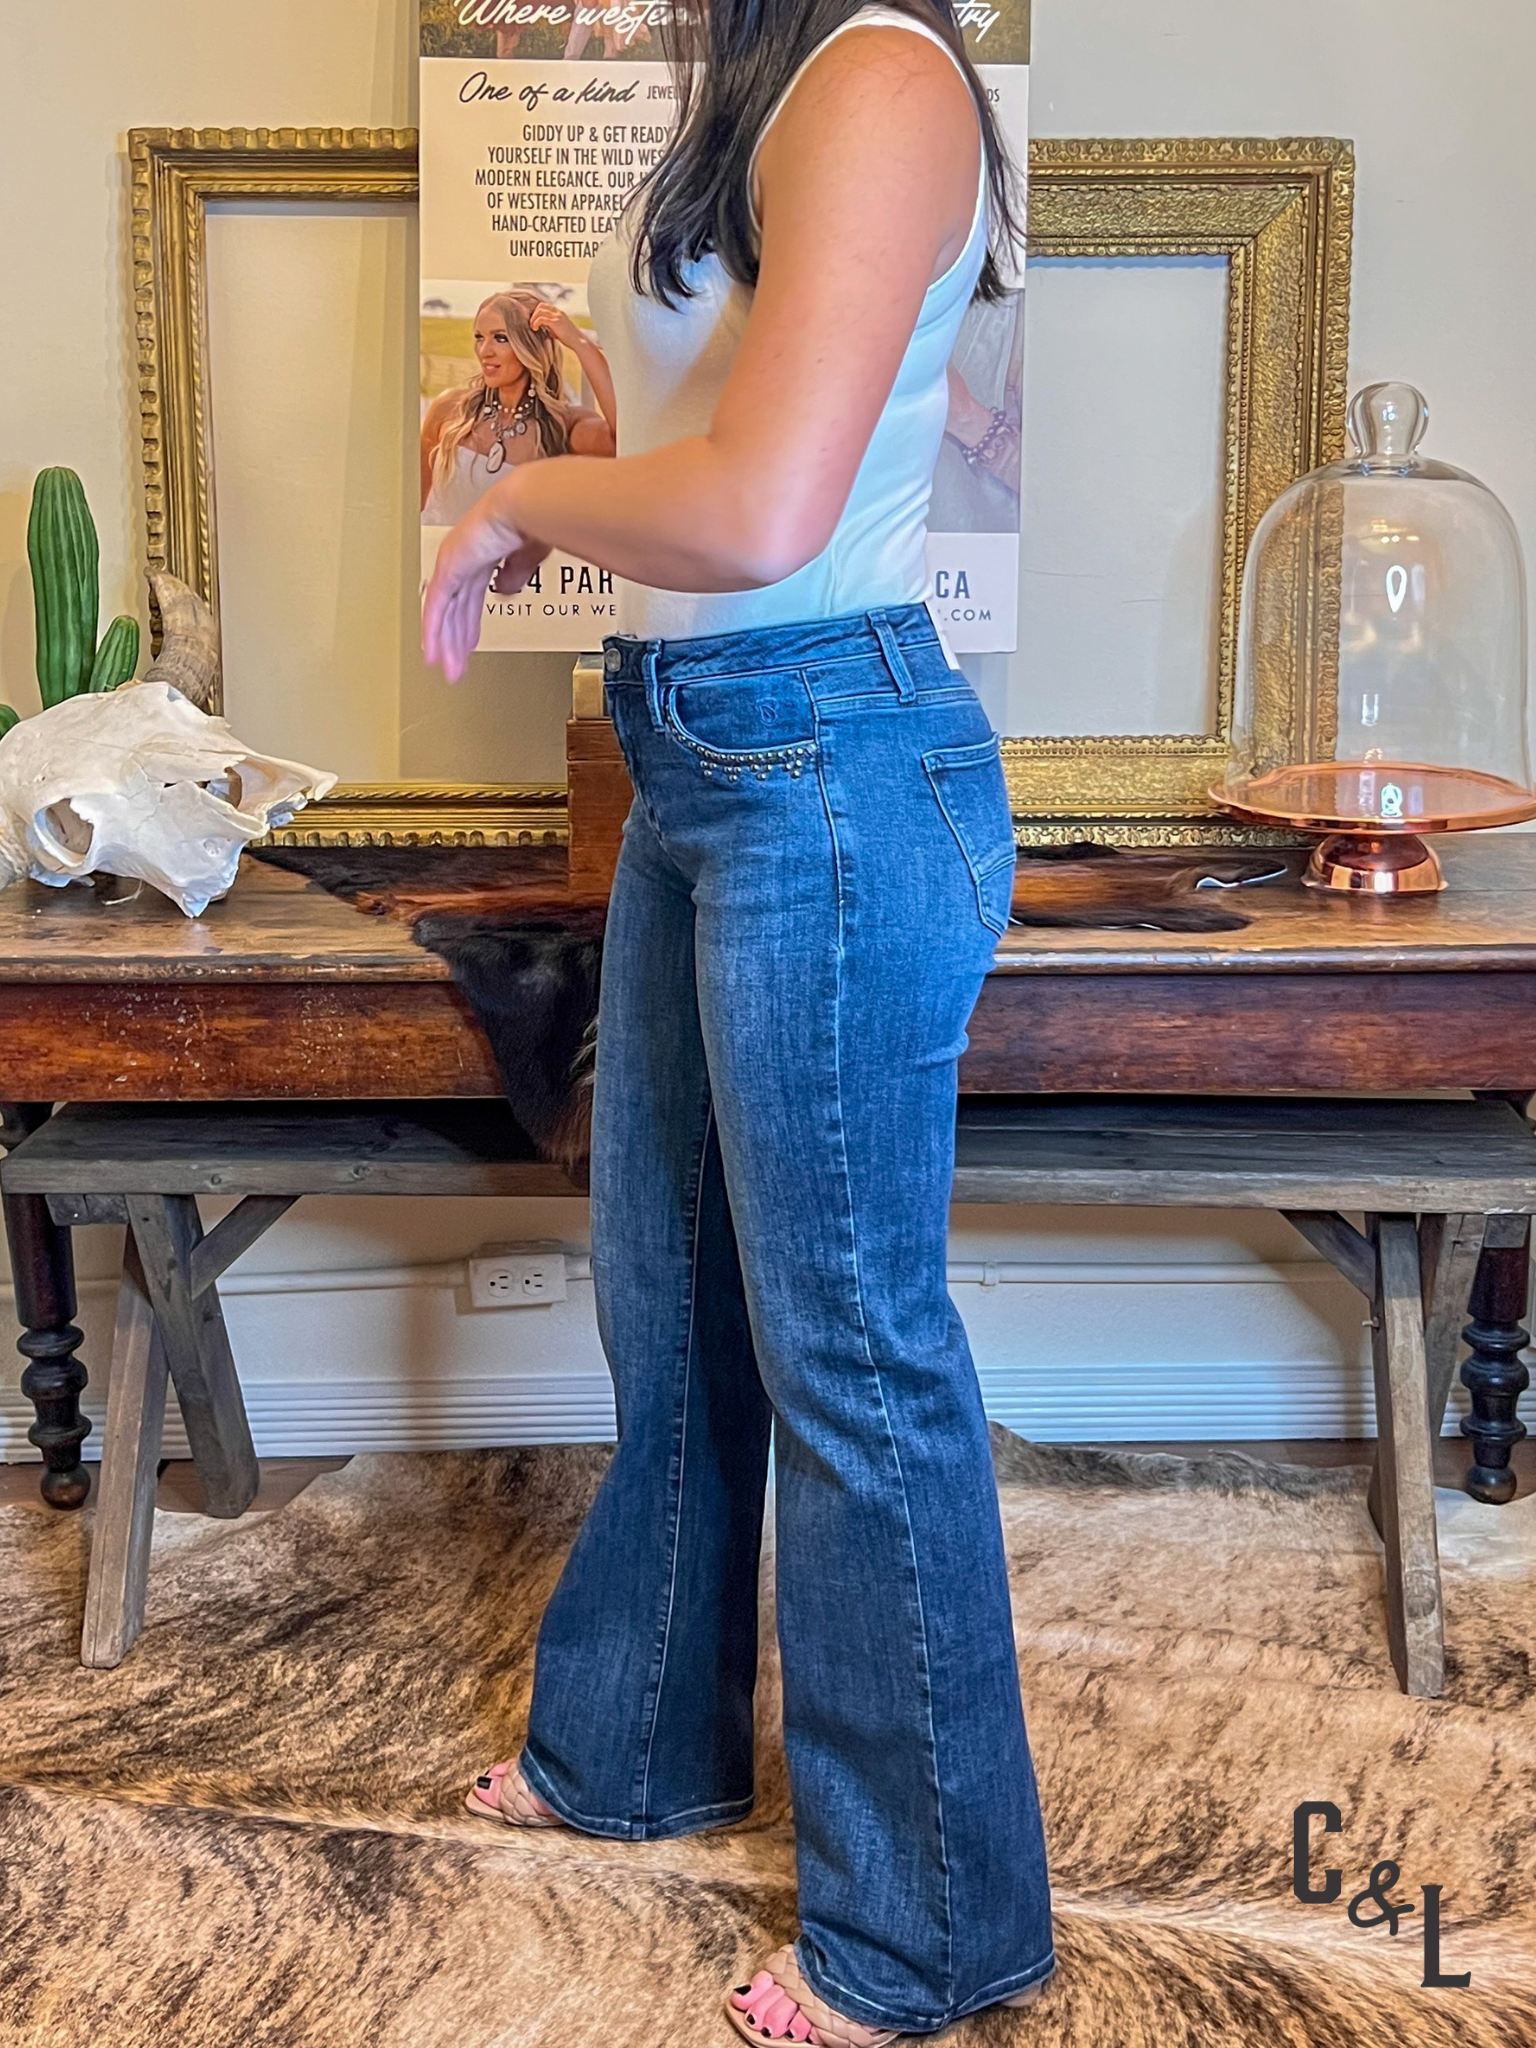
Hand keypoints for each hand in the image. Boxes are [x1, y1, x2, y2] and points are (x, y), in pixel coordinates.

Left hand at [422, 488, 545, 680]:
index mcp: (484, 551)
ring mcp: (454, 562)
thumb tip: (504, 590)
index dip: (468, 623)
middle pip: (455, 608)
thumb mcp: (529, 557)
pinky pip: (437, 607)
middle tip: (455, 664)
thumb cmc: (535, 519)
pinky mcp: (449, 568)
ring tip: (447, 669)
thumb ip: (515, 575)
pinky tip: (432, 653)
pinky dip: (433, 632)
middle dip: (456, 640)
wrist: (528, 505)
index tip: (468, 643)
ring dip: (446, 644)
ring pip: (444, 613)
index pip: (470, 595)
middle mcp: (464, 556)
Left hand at [528, 301, 582, 350]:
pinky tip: (535, 329)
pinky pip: (541, 319)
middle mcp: (558, 312)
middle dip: (534, 314)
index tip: (536, 321)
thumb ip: (553, 327)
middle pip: (541, 305)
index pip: (545, 306)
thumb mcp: (561, 329)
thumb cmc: (571, 339)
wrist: (579, 342)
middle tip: (533, 324)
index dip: (538, 311)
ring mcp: (557, 316)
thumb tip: (547, 329)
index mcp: (560, 313)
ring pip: (539, 311)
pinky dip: (535, 323)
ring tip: (533, 327)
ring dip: (533, 319)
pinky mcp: (555, 322)